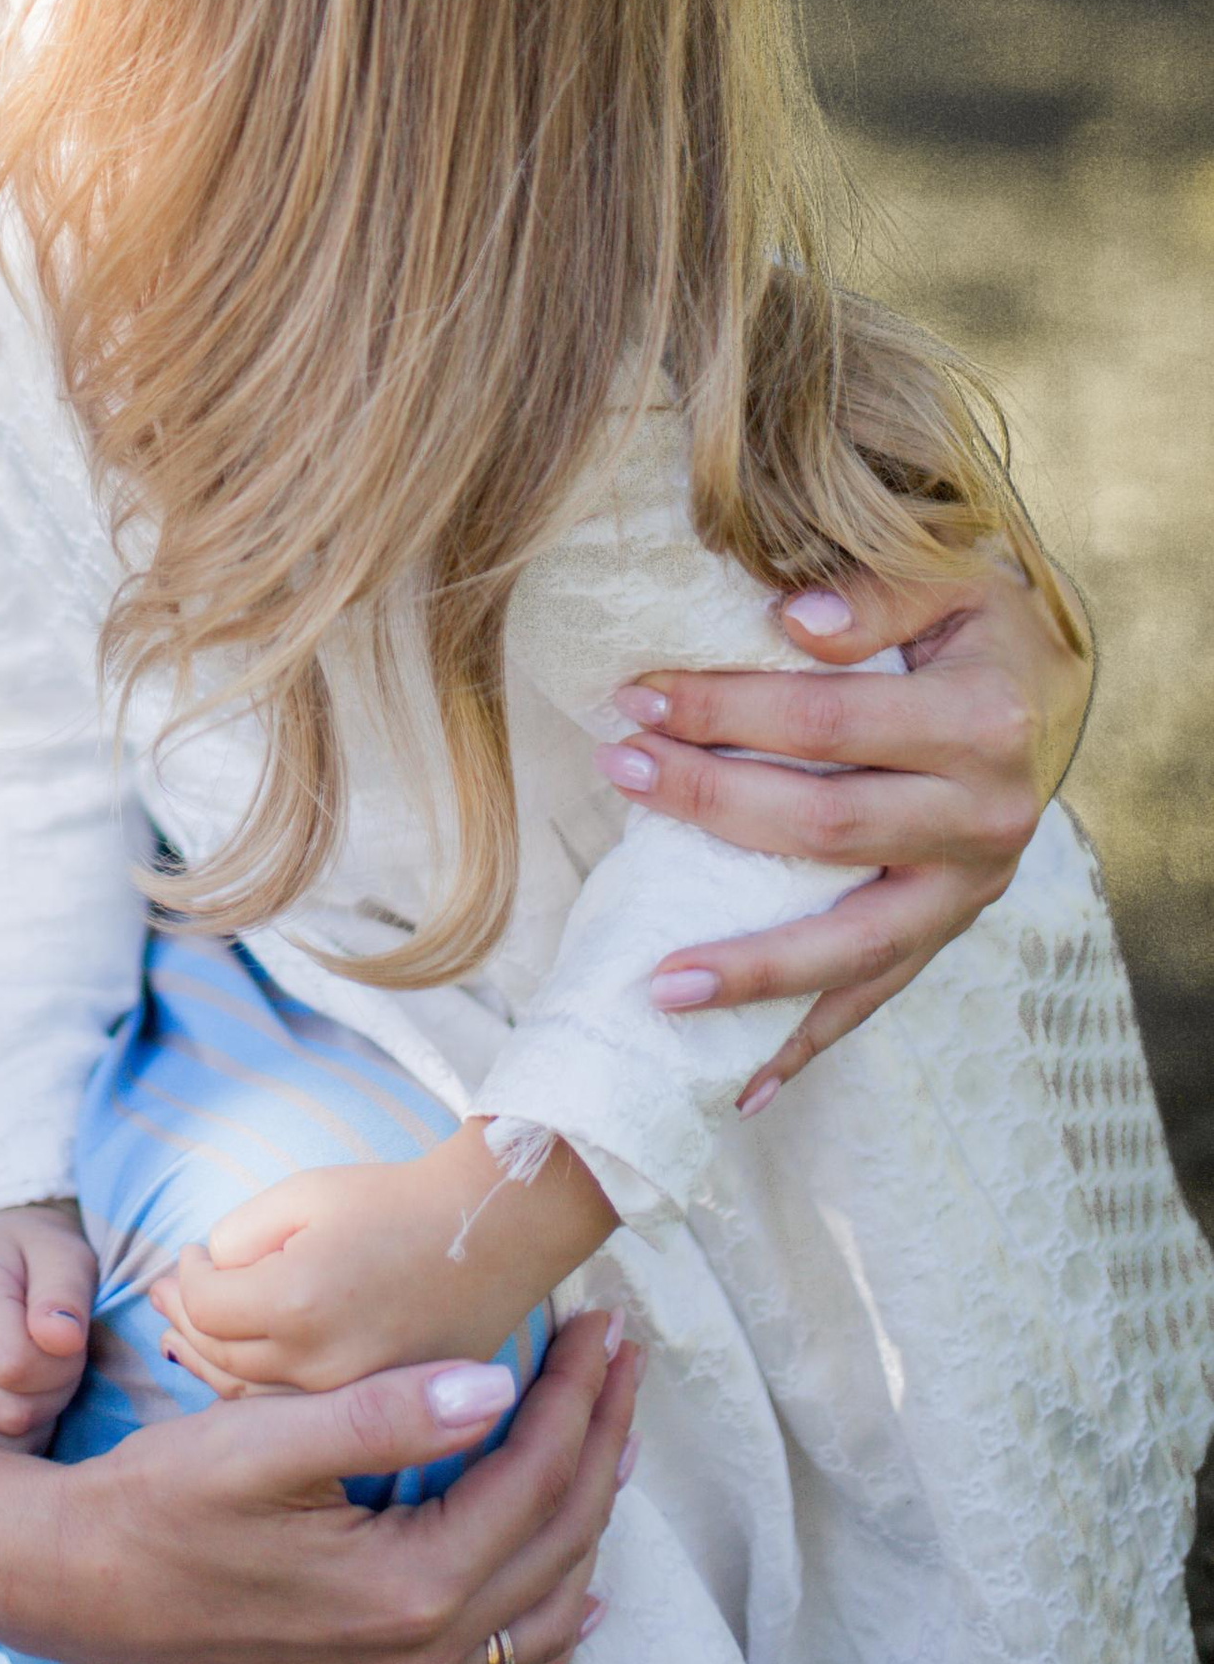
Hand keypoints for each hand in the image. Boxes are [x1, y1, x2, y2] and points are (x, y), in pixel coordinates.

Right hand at [0, 1202, 96, 1446]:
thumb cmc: (39, 1255)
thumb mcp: (64, 1255)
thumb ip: (65, 1294)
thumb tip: (62, 1341)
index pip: (15, 1365)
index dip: (61, 1365)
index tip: (71, 1340)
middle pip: (6, 1412)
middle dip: (52, 1394)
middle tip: (60, 1360)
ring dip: (34, 1419)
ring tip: (36, 1374)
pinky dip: (12, 1436)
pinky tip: (18, 1396)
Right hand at [45, 1306, 640, 1663]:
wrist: (80, 1585)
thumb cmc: (161, 1498)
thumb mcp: (263, 1438)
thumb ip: (383, 1416)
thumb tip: (493, 1388)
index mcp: (405, 1586)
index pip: (531, 1476)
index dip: (576, 1394)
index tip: (600, 1325)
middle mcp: (418, 1657)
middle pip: (555, 1541)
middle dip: (600, 1441)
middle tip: (621, 1361)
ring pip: (542, 1619)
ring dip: (588, 1526)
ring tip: (608, 1444)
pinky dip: (545, 1645)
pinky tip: (567, 1603)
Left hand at [148, 1132, 614, 1399]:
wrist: (494, 1233)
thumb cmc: (397, 1201)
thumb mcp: (304, 1195)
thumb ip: (241, 1238)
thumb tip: (214, 1273)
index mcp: (295, 1303)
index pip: (205, 1304)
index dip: (188, 1274)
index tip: (193, 1252)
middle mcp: (317, 1364)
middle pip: (220, 1353)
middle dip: (187, 1317)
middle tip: (161, 1293)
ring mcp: (348, 1396)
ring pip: (250, 1393)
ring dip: (209, 1357)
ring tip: (177, 1331)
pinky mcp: (374, 1405)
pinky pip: (294, 1409)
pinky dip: (255, 1385)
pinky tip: (234, 1365)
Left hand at [603, 552, 1087, 1106]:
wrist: (1048, 698)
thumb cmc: (976, 628)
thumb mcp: (951, 578)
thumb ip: (877, 594)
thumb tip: (795, 623)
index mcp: (982, 724)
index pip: (829, 724)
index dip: (726, 710)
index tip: (635, 696)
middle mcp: (985, 820)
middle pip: (824, 826)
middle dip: (708, 803)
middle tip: (614, 768)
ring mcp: (967, 894)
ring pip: (851, 944)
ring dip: (753, 968)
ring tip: (657, 987)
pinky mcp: (946, 936)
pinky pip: (873, 998)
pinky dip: (807, 1042)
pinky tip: (741, 1084)